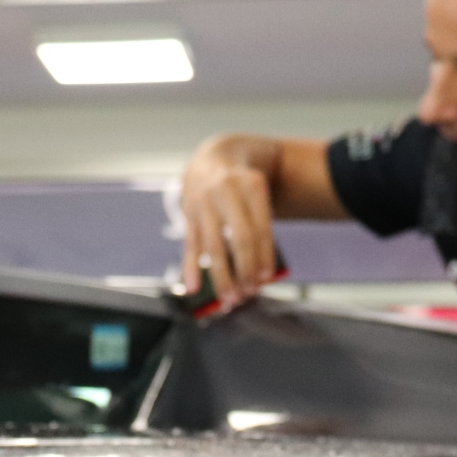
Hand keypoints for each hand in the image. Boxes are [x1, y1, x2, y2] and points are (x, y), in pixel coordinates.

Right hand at [179, 135, 280, 309]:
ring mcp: (205, 203)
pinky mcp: (190, 215)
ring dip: (221, 276)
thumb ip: (262, 226)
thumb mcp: (259, 194)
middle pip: (239, 238)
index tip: (266, 278)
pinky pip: (191, 244)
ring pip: (213, 246)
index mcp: (252, 186)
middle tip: (250, 292)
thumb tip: (263, 273)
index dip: (264, 256)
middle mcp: (227, 192)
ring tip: (229, 299)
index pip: (260, 228)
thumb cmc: (243, 185)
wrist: (212, 157)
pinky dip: (191, 268)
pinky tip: (193, 288)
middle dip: (245, 269)